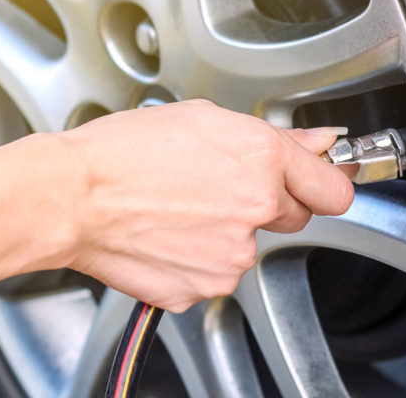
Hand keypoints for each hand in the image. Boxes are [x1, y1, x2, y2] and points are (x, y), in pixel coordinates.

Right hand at [63, 100, 351, 311]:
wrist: (72, 197)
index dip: (324, 183)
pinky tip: (167, 230)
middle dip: (268, 202)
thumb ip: (272, 138)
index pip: (333, 189)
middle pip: (292, 216)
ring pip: (248, 245)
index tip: (319, 182)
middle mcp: (255, 210)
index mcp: (262, 161)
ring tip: (179, 205)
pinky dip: (197, 256)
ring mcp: (231, 256)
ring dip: (227, 230)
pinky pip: (215, 271)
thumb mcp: (203, 119)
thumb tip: (315, 145)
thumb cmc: (123, 151)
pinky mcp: (203, 287)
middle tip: (221, 183)